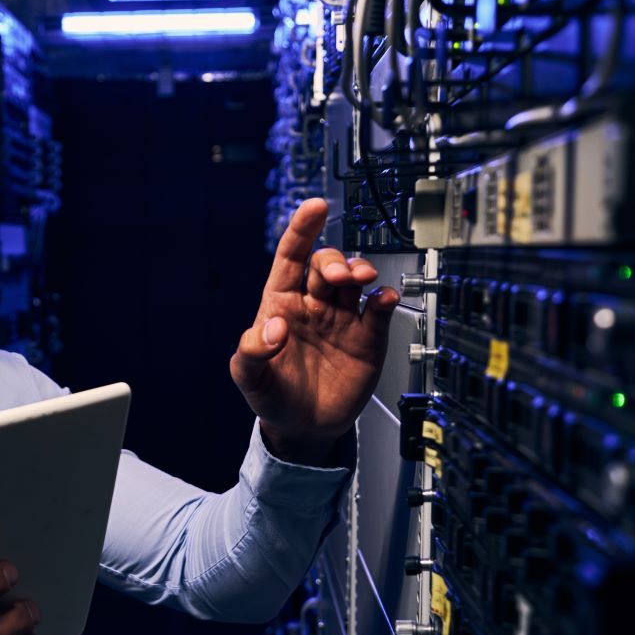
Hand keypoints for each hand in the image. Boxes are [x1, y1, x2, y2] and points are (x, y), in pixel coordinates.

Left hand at [229, 199, 399, 464]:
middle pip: (326, 264)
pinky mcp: (368, 337)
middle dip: (333, 261)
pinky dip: (385, 300)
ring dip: (359, 272)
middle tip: (338, 277)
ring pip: (355, 280)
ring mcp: (342, 318)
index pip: (291, 257)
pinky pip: (379, 310)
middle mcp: (314, 304)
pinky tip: (383, 300)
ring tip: (361, 280)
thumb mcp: (248, 377)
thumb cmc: (273, 396)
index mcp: (281, 304)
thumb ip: (251, 351)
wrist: (305, 427)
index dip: (302, 230)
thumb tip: (273, 328)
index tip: (315, 207)